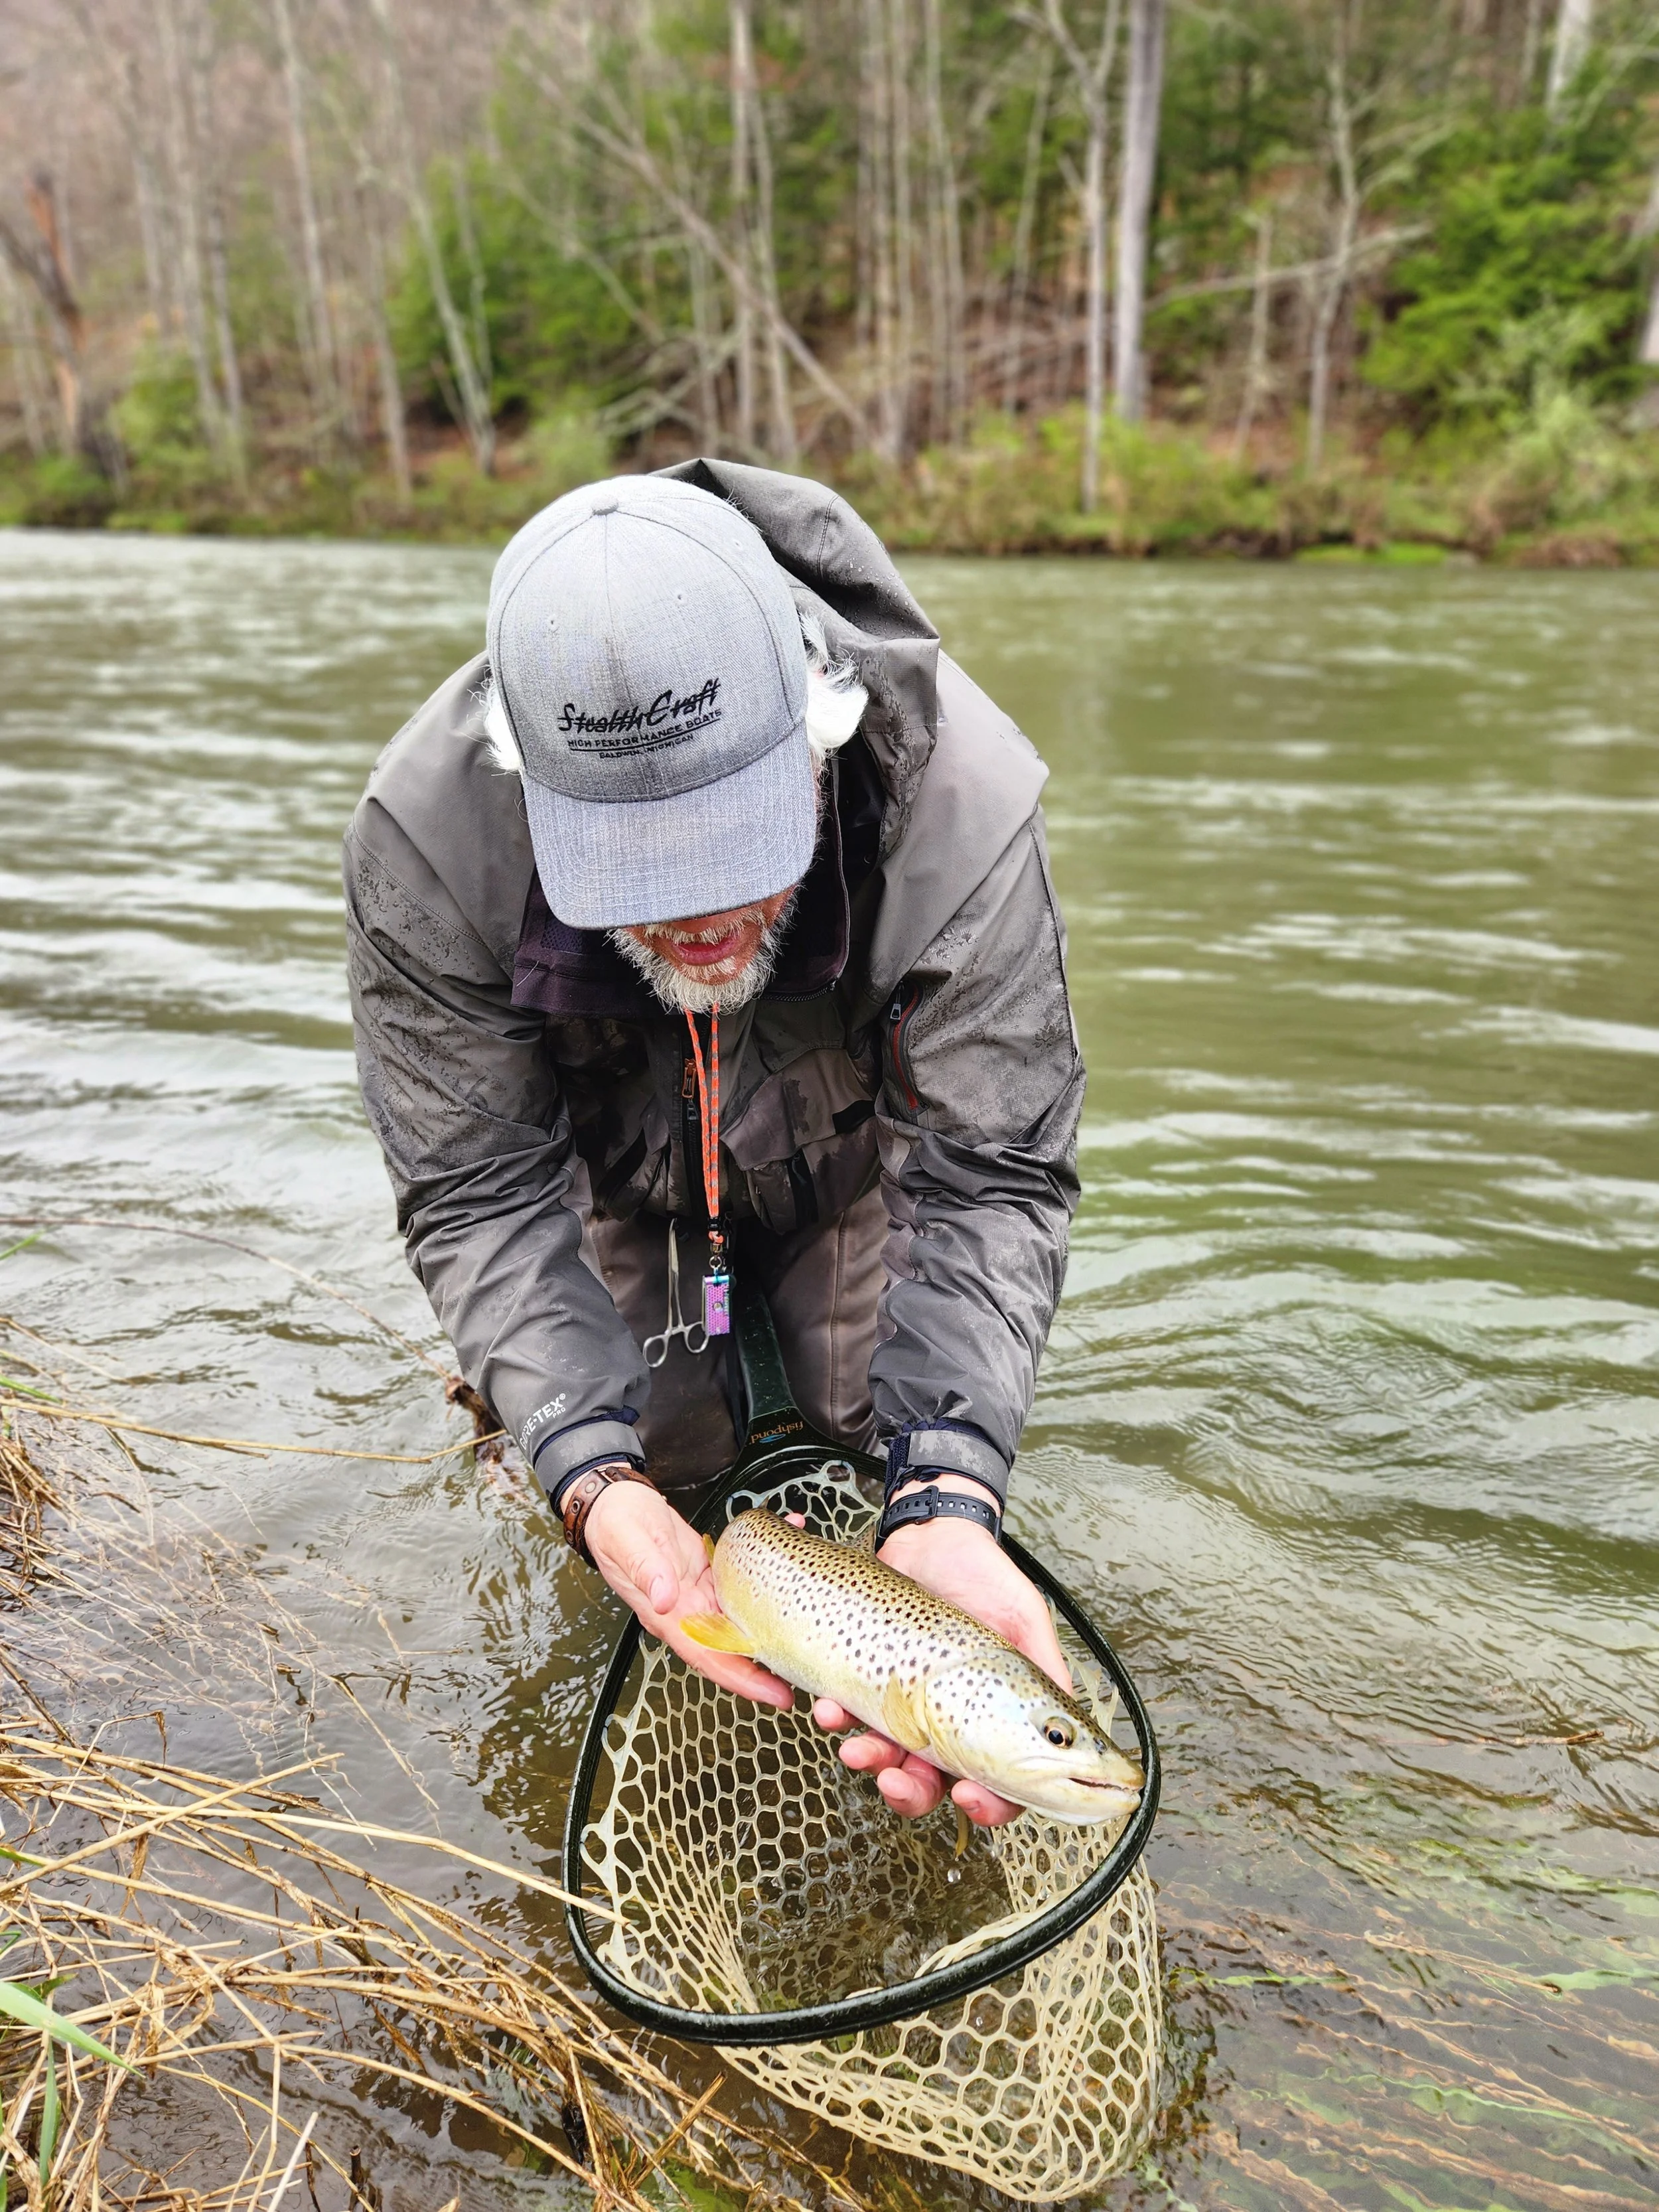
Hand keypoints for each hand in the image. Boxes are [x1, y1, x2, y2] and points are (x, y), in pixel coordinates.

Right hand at [583, 1480, 793, 1709]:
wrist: (615, 1504)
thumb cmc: (617, 1526)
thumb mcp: (629, 1543)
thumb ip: (647, 1570)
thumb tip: (665, 1600)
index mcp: (669, 1615)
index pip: (708, 1657)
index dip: (742, 1680)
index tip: (774, 1694)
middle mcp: (690, 1611)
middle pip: (735, 1647)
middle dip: (771, 1663)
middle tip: (809, 1673)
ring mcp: (704, 1593)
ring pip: (745, 1616)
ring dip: (779, 1617)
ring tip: (813, 1623)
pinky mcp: (713, 1573)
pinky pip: (745, 1578)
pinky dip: (771, 1567)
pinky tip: (791, 1538)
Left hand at [812, 1480, 1070, 1827]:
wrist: (931, 1535)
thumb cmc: (985, 1578)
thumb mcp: (1026, 1622)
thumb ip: (1048, 1675)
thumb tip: (1079, 1734)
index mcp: (993, 1721)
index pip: (999, 1786)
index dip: (988, 1806)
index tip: (970, 1796)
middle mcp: (947, 1722)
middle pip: (932, 1786)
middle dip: (910, 1794)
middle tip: (898, 1781)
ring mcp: (904, 1705)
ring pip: (885, 1759)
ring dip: (869, 1762)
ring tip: (857, 1749)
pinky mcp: (867, 1681)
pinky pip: (848, 1716)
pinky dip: (837, 1720)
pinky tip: (832, 1709)